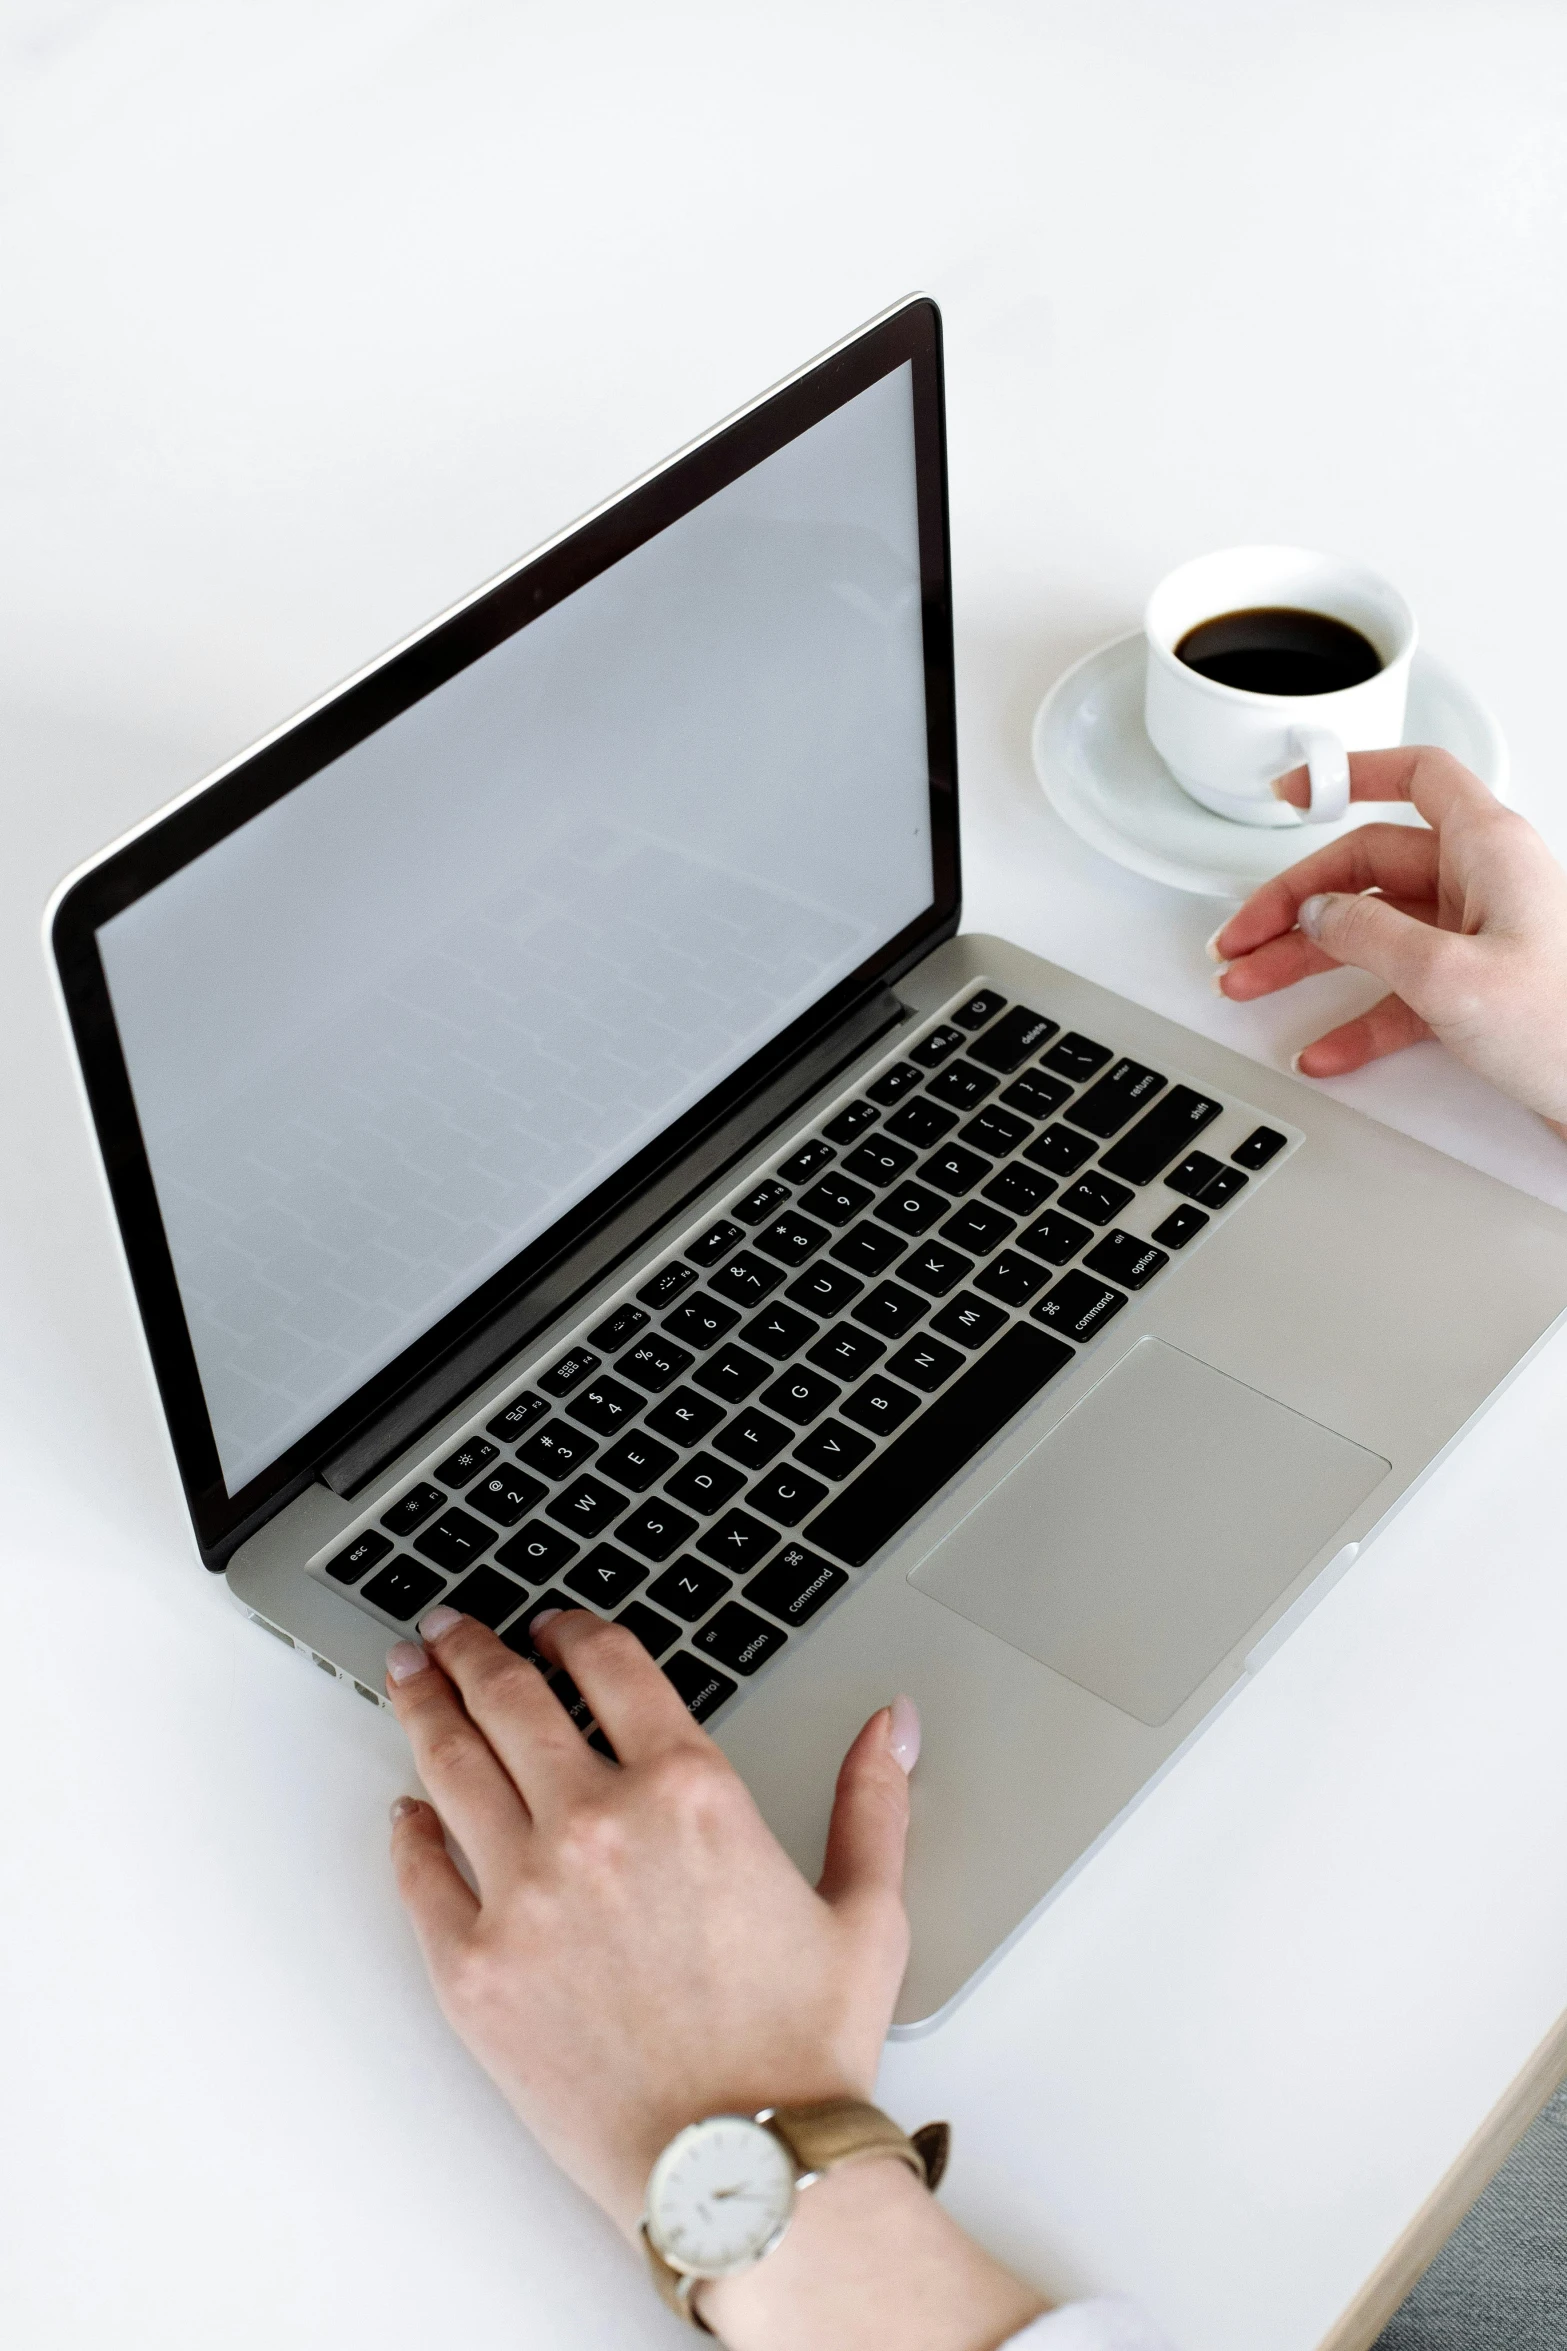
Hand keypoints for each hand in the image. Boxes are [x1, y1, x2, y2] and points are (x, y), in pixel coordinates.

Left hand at [384, 1607, 1045, 2350]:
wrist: (742, 2176)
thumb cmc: (803, 2054)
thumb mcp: (867, 1912)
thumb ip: (872, 1801)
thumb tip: (892, 1724)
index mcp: (690, 1792)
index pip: (608, 1665)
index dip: (573, 1630)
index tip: (554, 1625)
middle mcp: (596, 1825)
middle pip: (510, 1698)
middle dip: (474, 1650)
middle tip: (451, 1629)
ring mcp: (522, 1894)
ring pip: (450, 1764)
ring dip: (425, 1705)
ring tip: (410, 1676)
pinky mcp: (471, 1970)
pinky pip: (418, 1874)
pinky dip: (405, 1831)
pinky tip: (405, 1811)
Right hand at [1210, 747, 1566, 1137]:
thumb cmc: (1566, 1027)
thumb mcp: (1449, 975)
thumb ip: (1370, 935)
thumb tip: (1319, 914)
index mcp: (1488, 849)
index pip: (1414, 776)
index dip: (1351, 772)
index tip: (1293, 791)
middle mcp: (1484, 882)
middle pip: (1369, 865)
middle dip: (1295, 902)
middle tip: (1243, 934)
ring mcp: (1479, 935)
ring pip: (1372, 932)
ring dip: (1307, 962)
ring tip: (1253, 985)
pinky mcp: (1477, 987)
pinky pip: (1398, 992)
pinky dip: (1354, 1018)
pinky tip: (1324, 1046)